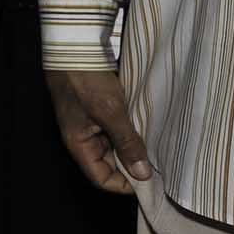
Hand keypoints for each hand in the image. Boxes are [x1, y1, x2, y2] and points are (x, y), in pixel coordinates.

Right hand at [46, 69, 151, 192]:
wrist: (74, 48)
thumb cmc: (86, 80)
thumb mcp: (111, 112)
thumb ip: (127, 143)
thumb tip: (142, 173)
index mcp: (79, 144)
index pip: (102, 179)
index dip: (125, 184)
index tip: (151, 180)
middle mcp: (83, 139)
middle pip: (109, 166)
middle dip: (132, 166)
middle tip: (159, 162)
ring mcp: (90, 125)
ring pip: (114, 148)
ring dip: (133, 148)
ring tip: (155, 145)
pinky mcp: (98, 113)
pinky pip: (116, 132)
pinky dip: (131, 133)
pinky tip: (146, 128)